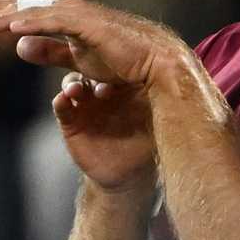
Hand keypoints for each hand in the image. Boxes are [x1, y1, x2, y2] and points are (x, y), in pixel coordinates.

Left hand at [0, 0, 187, 88]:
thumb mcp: (76, 58)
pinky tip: (13, 30)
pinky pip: (54, 22)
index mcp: (66, 17)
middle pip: (22, 9)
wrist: (156, 62)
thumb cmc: (122, 60)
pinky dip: (33, 24)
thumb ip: (49, 51)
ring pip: (32, 14)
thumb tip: (19, 45)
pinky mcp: (88, 24)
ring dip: (3, 21)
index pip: (26, 12)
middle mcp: (68, 10)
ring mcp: (78, 15)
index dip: (0, 14)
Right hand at [54, 70, 156, 191]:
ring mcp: (85, 103)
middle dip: (90, 68)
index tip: (121, 69)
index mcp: (125, 86)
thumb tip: (178, 86)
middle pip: (92, 69)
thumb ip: (161, 106)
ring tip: (75, 90)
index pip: (117, 66)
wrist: (126, 175)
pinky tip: (63, 101)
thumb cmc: (146, 146)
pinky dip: (61, 102)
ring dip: (72, 84)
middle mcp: (103, 90)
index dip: (116, 64)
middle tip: (99, 80)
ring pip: (74, 84)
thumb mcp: (157, 124)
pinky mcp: (71, 120)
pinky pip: (62, 107)